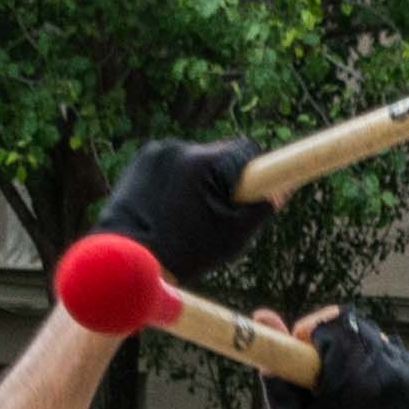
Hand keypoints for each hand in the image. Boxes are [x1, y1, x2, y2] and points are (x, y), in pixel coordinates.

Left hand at [94, 138, 263, 283]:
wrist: (126, 260)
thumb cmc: (183, 253)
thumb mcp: (233, 237)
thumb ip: (262, 209)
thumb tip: (282, 188)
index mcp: (205, 164)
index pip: (247, 150)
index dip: (255, 172)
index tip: (252, 191)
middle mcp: (180, 148)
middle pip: (220, 154)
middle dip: (224, 177)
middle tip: (217, 213)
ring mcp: (157, 151)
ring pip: (195, 160)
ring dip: (199, 180)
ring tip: (186, 216)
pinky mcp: (142, 159)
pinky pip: (173, 163)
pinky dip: (176, 180)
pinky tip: (168, 208)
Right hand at [274, 303, 408, 408]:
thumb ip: (277, 369)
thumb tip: (262, 314)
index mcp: (357, 380)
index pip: (331, 323)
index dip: (308, 332)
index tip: (298, 352)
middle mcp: (392, 372)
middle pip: (354, 327)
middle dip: (329, 342)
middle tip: (315, 376)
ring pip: (374, 339)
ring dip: (352, 354)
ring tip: (340, 392)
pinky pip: (393, 358)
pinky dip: (374, 369)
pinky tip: (363, 401)